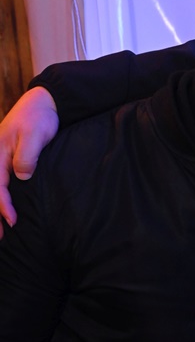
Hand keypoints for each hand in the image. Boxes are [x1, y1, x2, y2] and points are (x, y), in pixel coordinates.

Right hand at [0, 87, 59, 232]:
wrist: (42, 103)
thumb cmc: (39, 118)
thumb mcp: (36, 135)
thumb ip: (27, 156)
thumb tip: (21, 176)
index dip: (3, 205)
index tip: (13, 221)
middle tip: (0, 238)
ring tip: (0, 232)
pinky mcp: (5, 160)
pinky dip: (0, 198)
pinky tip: (3, 211)